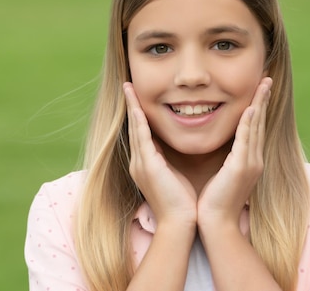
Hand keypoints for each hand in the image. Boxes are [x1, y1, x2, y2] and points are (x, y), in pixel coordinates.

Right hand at [123, 82, 197, 226]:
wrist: (179, 224)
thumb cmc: (182, 203)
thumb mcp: (174, 175)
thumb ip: (170, 160)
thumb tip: (176, 145)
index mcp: (145, 165)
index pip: (140, 133)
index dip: (138, 114)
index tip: (137, 97)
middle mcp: (138, 162)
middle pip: (133, 127)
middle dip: (131, 105)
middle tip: (128, 85)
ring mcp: (140, 164)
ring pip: (134, 129)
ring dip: (132, 107)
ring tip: (128, 88)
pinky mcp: (147, 166)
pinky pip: (141, 138)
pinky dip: (139, 121)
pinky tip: (137, 107)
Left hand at [197, 77, 272, 227]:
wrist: (216, 223)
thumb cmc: (215, 201)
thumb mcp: (224, 175)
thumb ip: (227, 158)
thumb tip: (224, 147)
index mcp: (249, 161)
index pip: (255, 128)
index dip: (258, 107)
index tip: (259, 89)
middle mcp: (254, 160)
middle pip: (260, 123)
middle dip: (263, 100)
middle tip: (267, 79)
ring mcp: (250, 164)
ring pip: (256, 128)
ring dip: (259, 105)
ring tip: (263, 85)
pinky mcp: (241, 169)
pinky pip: (246, 141)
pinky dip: (249, 124)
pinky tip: (250, 109)